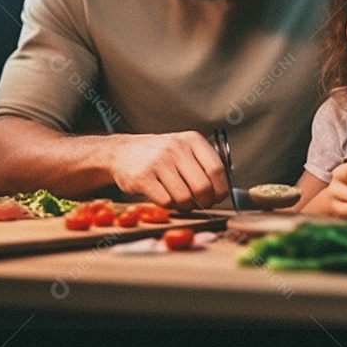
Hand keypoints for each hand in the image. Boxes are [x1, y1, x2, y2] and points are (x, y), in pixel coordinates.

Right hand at [109, 131, 226, 210]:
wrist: (122, 152)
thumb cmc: (160, 154)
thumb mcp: (184, 148)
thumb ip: (203, 163)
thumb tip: (224, 189)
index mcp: (191, 140)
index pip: (216, 168)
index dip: (220, 189)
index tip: (218, 197)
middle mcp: (176, 148)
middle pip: (202, 186)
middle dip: (205, 201)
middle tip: (201, 204)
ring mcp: (158, 162)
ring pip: (184, 197)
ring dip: (186, 206)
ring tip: (182, 201)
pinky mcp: (142, 178)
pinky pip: (166, 202)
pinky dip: (170, 206)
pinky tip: (167, 199)